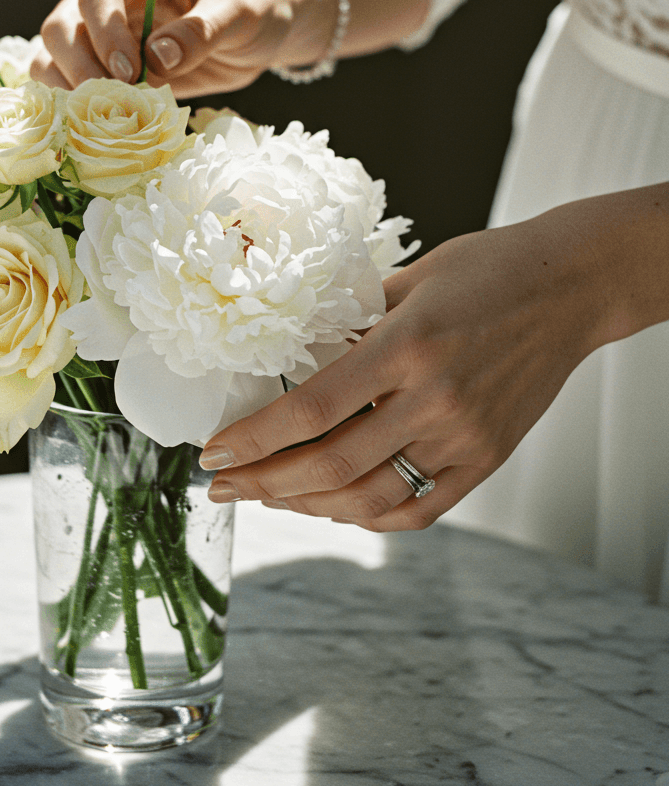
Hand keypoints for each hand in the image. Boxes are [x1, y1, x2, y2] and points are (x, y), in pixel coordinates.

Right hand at [32, 0, 331, 97]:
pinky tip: (96, 128)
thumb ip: (201, 30)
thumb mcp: (241, 9)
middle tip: (113, 102)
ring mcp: (102, 33)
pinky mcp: (107, 68)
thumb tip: (157, 58)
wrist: (264, 24)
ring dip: (68, 89)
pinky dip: (73, 107)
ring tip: (102, 118)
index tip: (132, 72)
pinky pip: (69, 84)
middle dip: (78, 67)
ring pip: (53, 56)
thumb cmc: (256, 2)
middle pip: (61, 26)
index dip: (106, 35)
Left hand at [200, 210, 611, 529]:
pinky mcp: (487, 458)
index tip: (214, 452)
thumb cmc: (487, 269)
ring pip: (370, 499)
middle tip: (222, 486)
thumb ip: (350, 322)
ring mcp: (465, 438)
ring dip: (306, 507)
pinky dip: (369, 517)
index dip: (253, 439)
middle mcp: (435, 400)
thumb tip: (291, 356)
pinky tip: (334, 508)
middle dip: (263, 484)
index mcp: (407, 346)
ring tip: (269, 497)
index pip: (311, 410)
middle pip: (331, 467)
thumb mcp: (408, 279)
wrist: (572, 286)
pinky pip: (419, 508)